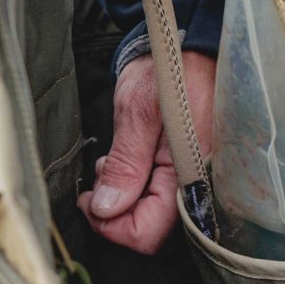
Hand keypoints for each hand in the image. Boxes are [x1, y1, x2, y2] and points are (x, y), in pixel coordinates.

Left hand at [78, 51, 214, 253]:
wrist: (193, 49)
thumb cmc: (169, 72)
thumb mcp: (137, 112)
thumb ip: (126, 165)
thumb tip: (106, 209)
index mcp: (188, 176)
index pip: (146, 234)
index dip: (110, 225)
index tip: (88, 200)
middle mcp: (196, 187)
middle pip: (149, 229)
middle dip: (116, 210)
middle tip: (103, 173)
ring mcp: (194, 182)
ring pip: (152, 216)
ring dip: (125, 196)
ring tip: (116, 160)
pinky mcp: (189, 173)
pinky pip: (160, 198)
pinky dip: (138, 185)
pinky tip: (132, 160)